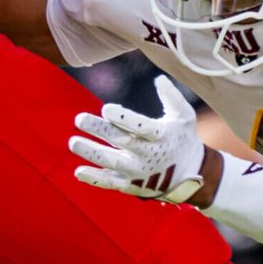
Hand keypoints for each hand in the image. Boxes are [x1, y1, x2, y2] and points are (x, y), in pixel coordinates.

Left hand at [70, 75, 206, 203]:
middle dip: (99, 130)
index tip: (106, 108)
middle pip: (121, 141)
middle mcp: (148, 154)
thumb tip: (159, 78)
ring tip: (73, 142)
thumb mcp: (185, 116)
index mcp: (161, 136)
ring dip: (91, 153)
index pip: (141, 126)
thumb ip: (172, 97)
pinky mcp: (130, 185)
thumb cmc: (183, 138)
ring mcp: (138, 172)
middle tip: (79, 118)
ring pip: (111, 163)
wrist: (190, 175)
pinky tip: (78, 171)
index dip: (124, 118)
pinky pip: (110, 183)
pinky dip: (94, 179)